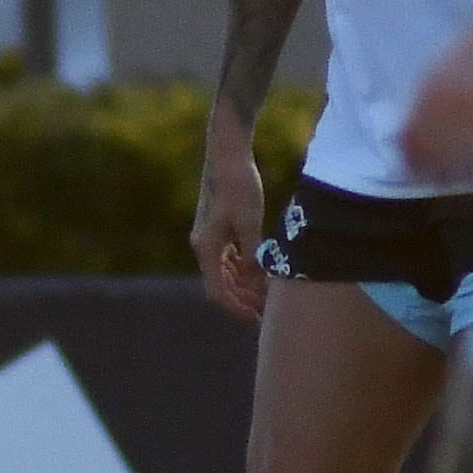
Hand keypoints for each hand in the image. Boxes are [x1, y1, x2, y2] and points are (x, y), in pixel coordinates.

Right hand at [192, 114, 267, 322]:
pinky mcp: (219, 228)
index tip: (257, 320)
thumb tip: (256, 283)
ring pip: (225, 273)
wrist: (227, 153)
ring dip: (243, 287)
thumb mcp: (249, 222)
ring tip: (267, 296)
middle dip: (242, 300)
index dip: (236, 308)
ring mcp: (210, 237)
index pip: (217, 291)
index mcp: (206, 247)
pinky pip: (229, 259)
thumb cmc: (238, 185)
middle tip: (268, 312)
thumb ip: (252, 255)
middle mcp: (203, 246)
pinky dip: (243, 271)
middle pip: (220, 285)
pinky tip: (261, 274)